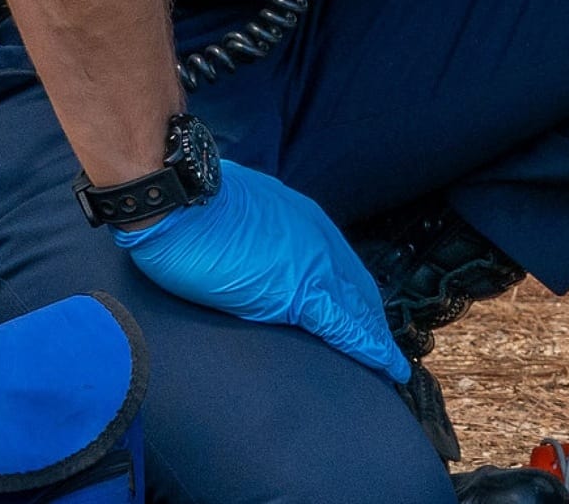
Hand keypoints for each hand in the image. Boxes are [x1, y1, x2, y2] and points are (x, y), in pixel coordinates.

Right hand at [113, 160, 407, 381]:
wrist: (178, 202)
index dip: (353, 293)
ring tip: (390, 364)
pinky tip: (385, 366)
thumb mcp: (239, 213)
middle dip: (371, 318)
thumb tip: (248, 249)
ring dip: (376, 338)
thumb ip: (256, 231)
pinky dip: (369, 348)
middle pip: (358, 288)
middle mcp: (318, 242)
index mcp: (303, 222)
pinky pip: (344, 326)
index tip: (362, 314)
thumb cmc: (192, 210)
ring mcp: (313, 267)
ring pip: (359, 308)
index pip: (339, 265)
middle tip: (382, 346)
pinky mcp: (298, 294)